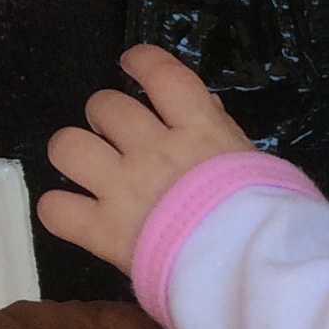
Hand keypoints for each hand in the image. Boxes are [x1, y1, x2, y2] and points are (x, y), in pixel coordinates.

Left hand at [39, 44, 259, 274]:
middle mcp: (152, 151)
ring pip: (66, 145)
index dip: (140, 61)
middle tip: (123, 140)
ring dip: (76, 152)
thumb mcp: (260, 163)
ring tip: (92, 169)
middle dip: (108, 118)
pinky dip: (63, 209)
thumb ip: (224, 132)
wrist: (256, 267)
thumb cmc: (274, 218)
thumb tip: (204, 106)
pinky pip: (54, 208)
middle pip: (105, 106)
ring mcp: (122, 190)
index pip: (159, 72)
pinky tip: (79, 215)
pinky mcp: (102, 231)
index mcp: (198, 130)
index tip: (132, 64)